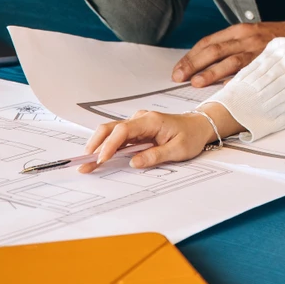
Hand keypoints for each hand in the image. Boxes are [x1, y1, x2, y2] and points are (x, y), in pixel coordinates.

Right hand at [78, 108, 216, 172]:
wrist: (199, 126)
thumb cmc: (191, 135)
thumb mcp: (178, 149)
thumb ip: (156, 156)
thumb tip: (133, 163)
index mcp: (151, 121)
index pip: (124, 130)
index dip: (110, 144)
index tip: (102, 159)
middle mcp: (141, 119)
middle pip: (110, 128)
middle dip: (95, 145)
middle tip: (85, 163)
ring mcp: (137, 124)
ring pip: (110, 132)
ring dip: (98, 147)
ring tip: (88, 164)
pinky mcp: (136, 130)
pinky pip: (117, 137)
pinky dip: (106, 147)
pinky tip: (99, 158)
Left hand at [172, 21, 284, 86]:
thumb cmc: (276, 41)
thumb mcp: (251, 36)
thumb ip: (231, 46)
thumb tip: (205, 63)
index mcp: (240, 31)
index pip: (208, 42)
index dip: (191, 56)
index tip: (178, 70)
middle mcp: (247, 38)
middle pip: (214, 50)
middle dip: (194, 64)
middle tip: (179, 77)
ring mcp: (259, 50)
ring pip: (231, 60)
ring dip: (212, 72)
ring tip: (197, 82)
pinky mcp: (271, 61)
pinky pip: (252, 71)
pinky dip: (238, 79)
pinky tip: (227, 88)